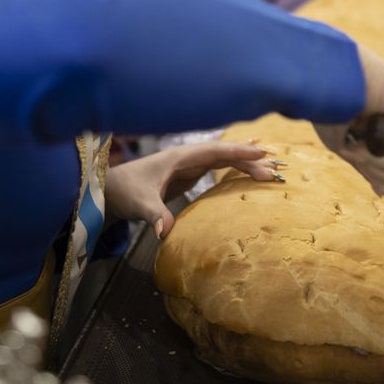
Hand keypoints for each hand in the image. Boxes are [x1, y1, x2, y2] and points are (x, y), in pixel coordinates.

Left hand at [104, 140, 278, 237]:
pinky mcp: (188, 174)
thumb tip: (165, 232)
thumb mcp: (139, 204)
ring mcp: (189, 164)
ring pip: (223, 159)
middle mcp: (188, 157)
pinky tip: (249, 167)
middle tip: (273, 170)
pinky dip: (235, 166)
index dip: (238, 151)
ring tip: (269, 169)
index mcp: (180, 157)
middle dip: (248, 158)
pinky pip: (218, 166)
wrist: (110, 190)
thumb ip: (154, 214)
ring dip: (245, 162)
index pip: (215, 151)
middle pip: (224, 154)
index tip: (261, 151)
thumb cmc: (123, 191)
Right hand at [314, 47, 383, 197]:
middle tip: (359, 151)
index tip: (359, 158)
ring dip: (379, 169)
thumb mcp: (352, 151)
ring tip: (359, 142)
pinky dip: (382, 161)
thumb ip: (375, 168)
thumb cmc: (330, 109)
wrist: (324, 77)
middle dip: (383, 178)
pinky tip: (365, 139)